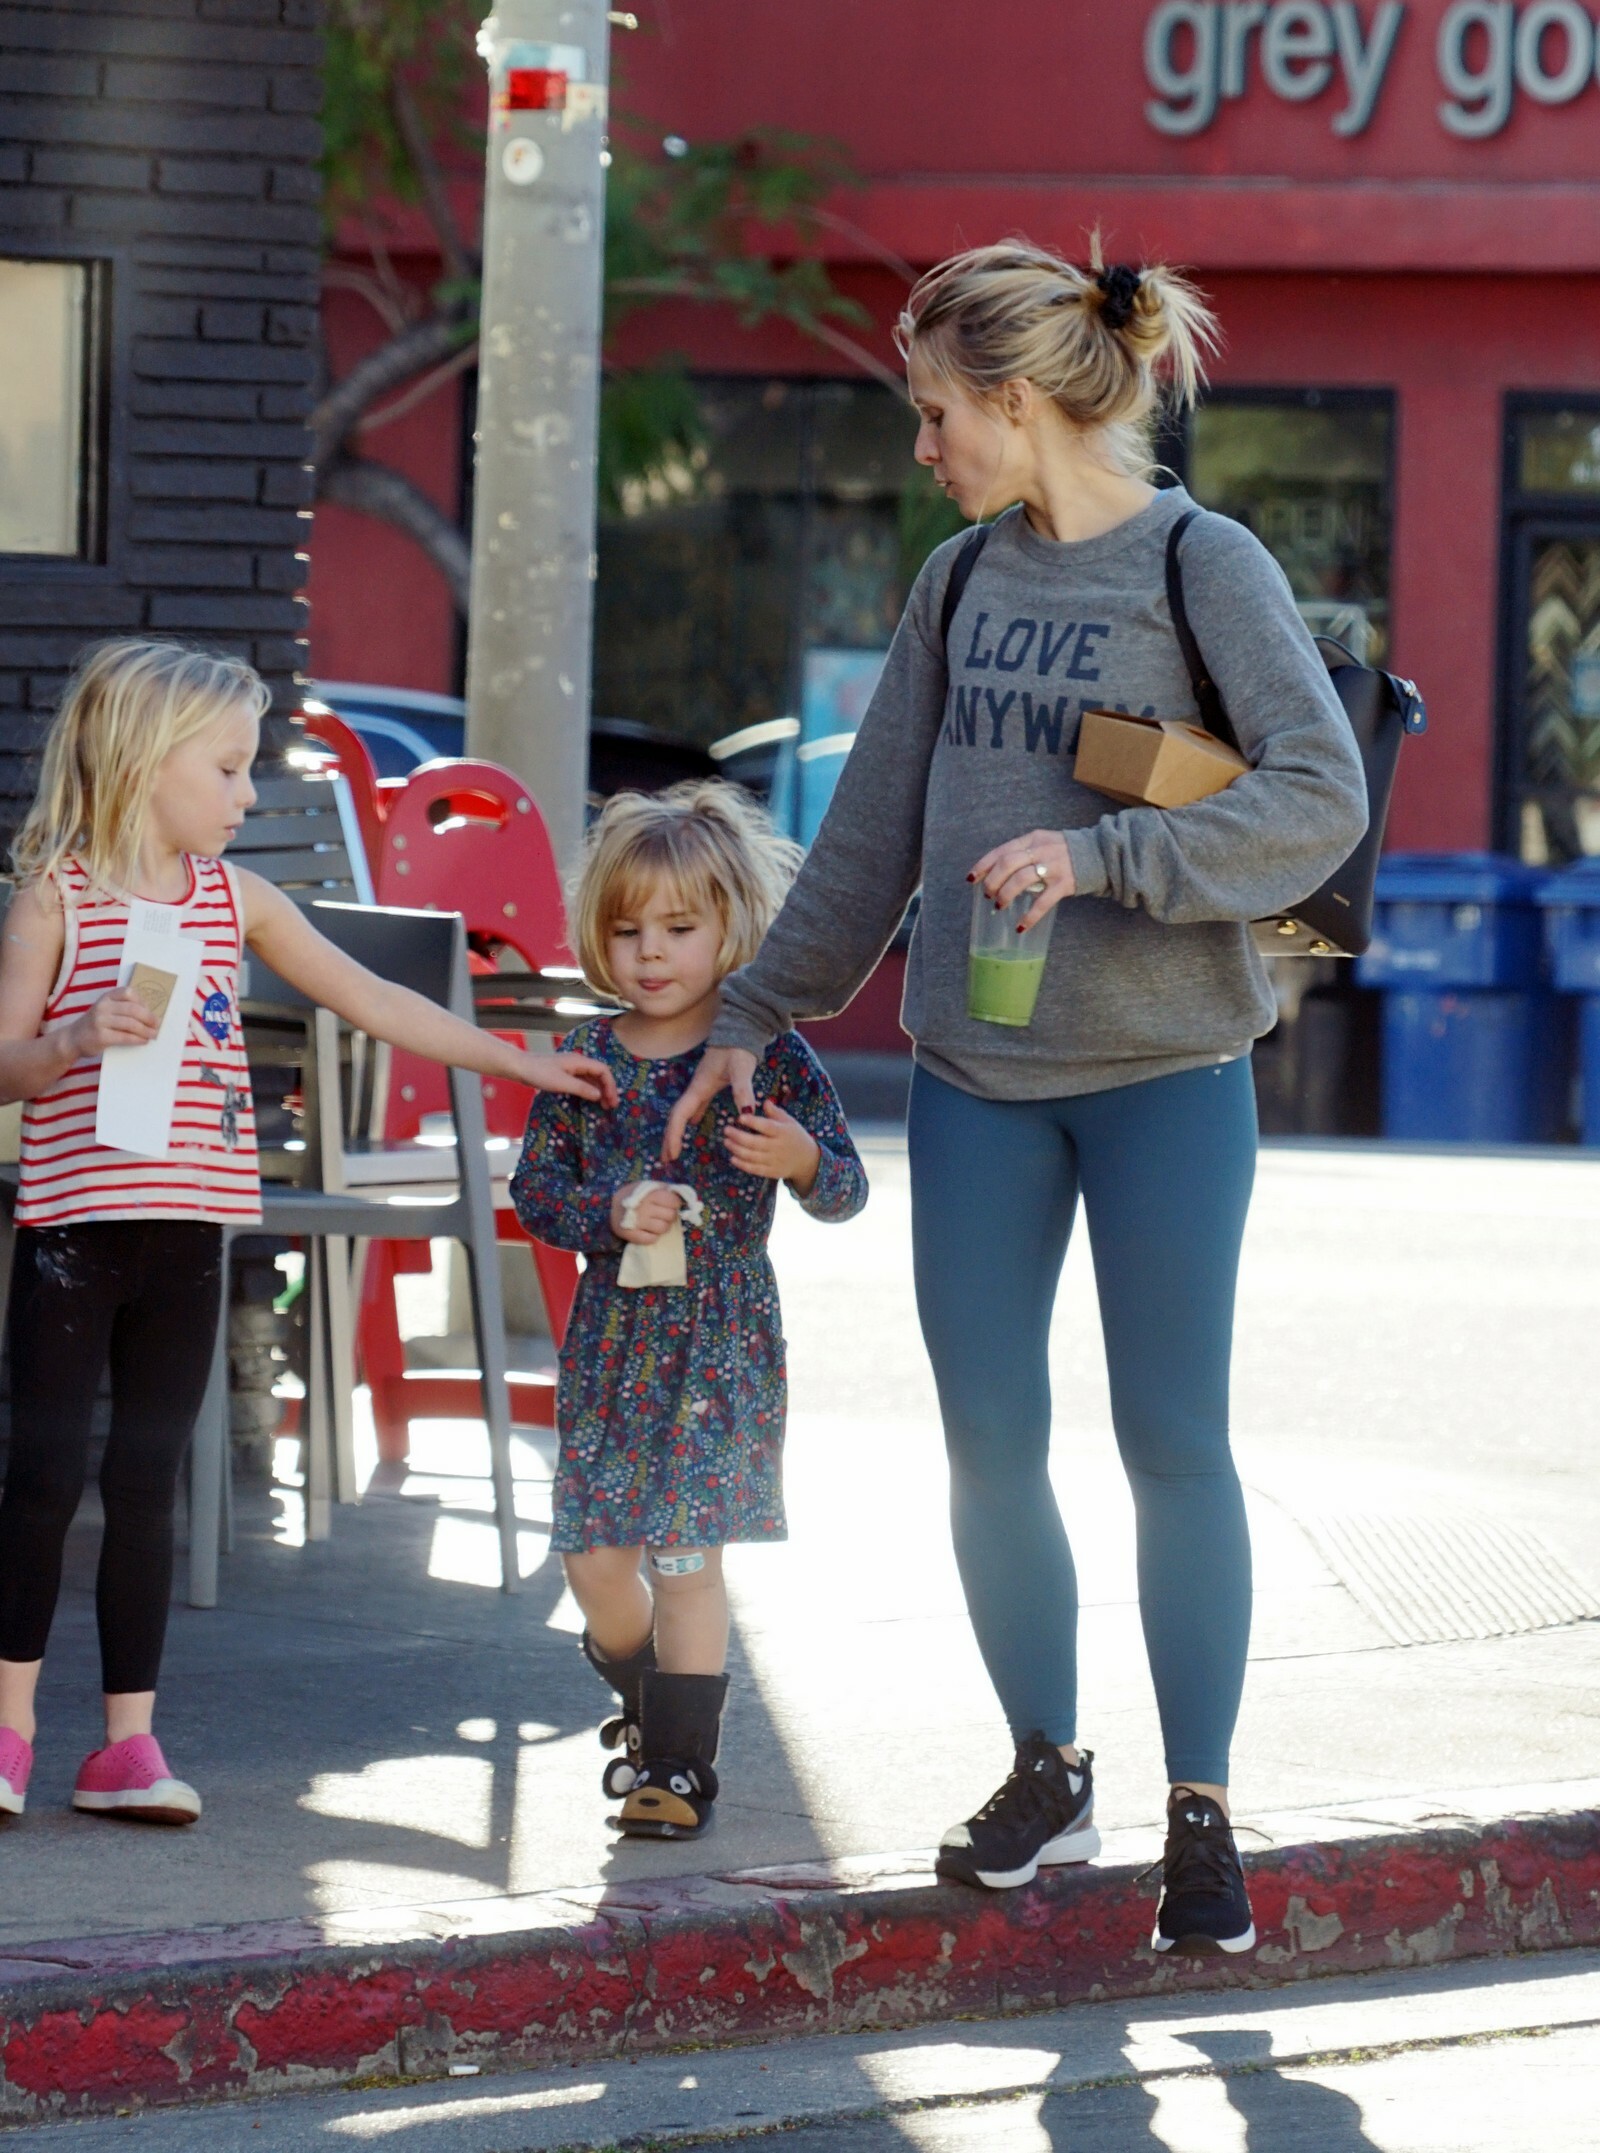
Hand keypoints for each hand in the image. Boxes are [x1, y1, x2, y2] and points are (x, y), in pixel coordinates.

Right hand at [67, 988, 160, 1059]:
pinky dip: (137, 1039)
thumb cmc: (96, 1024)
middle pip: (133, 1009)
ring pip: (131, 1024)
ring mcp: (100, 1021)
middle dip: (149, 1018)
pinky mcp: (101, 1036)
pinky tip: (143, 1041)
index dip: (143, 1002)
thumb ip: (122, 1008)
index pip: (128, 993)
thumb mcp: (106, 1010)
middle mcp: (103, 1006)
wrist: (73, 1039)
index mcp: (106, 997)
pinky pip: (125, 1037)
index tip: (151, 1011)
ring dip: (146, 1030)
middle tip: (158, 1025)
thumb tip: (151, 1014)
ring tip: (153, 1034)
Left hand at [512, 1050, 618, 1105]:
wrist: (519, 1067)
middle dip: (607, 1089)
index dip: (610, 1085)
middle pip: (599, 1074)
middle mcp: (578, 1063)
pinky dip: (589, 1091)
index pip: (603, 1070)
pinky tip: (590, 1100)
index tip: (612, 1101)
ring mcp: (571, 1068)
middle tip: (611, 1106)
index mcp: (580, 1061)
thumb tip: (599, 1095)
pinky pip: (583, 1082)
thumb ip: (582, 1089)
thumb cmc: (540, 1073)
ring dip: (599, 1091)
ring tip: (603, 1106)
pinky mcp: (564, 1074)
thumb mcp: (562, 1083)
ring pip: (591, 1079)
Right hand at [611, 1181, 682, 1244]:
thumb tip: (682, 1194)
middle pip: (671, 1216)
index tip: (670, 1204)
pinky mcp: (631, 1235)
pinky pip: (651, 1239)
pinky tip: (648, 1230)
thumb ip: (665, 1189)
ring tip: (655, 1222)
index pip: (673, 1201)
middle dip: (669, 1215)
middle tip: (662, 1214)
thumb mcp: (649, 1186)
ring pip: (663, 1229)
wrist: (612, 1206)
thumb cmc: (636, 1195)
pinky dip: (653, 1236)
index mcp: (650, 1194)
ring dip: (662, 1226)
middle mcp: (644, 1208)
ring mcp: (637, 1222)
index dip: (675, 1203)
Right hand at [663, 1046, 756, 1160]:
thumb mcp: (741, 1070)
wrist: (739, 1032)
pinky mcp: (707, 1086)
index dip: (674, 1135)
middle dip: (670, 1138)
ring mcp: (700, 1087)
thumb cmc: (738, 1050)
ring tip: (674, 1149)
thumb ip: (743, 1090)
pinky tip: (692, 1127)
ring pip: (683, 1113)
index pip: (680, 1115)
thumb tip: (747, 1113)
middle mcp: (695, 1089)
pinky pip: (694, 1107)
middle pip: (676, 1117)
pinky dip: (689, 1120)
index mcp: (698, 1087)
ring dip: (677, 1131)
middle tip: (667, 1159)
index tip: (674, 1153)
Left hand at [724, 1099, 820, 1194]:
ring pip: (752, 1156)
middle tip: (726, 1130)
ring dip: (736, 1149)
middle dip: (738, 1136)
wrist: (806, 1160)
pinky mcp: (771, 1172)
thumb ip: (776, 1112)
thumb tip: (765, 1101)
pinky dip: (742, 1164)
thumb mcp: (789, 1122)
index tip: (740, 1118)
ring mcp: (774, 1161)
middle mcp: (778, 1147)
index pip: (766, 1126)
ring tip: (726, 1142)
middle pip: (755, 1143)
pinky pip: (754, 1169)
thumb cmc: (794, 1136)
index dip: (752, 1122)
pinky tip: (732, 1158)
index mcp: (783, 1132)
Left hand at [968, 829, 1076, 932]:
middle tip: (988, 895)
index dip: (983, 865)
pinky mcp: (1064, 883)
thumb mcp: (1042, 844)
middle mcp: (1040, 850)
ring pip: (1021, 880)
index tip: (972, 879)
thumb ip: (1023, 854)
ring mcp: (1053, 866)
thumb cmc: (1064, 852)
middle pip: (1007, 864)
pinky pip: (1043, 901)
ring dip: (1006, 894)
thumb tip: (996, 874)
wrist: (1098, 854)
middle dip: (993, 882)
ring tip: (1000, 905)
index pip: (1001, 850)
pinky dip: (1030, 916)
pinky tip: (1021, 926)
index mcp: (1032, 839)